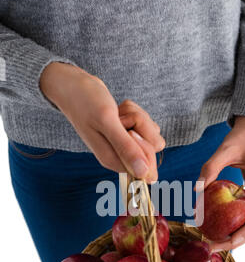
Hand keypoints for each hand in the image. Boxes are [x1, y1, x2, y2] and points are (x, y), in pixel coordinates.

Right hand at [40, 62, 164, 181]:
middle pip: (153, 147)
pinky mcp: (127, 133)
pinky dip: (135, 112)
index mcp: (114, 161)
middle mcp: (120, 156)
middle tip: (121, 118)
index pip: (147, 167)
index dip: (145, 145)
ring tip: (117, 113)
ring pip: (151, 133)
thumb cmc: (85, 101)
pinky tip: (118, 110)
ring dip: (138, 116)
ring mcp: (124, 145)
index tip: (129, 130)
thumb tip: (143, 174)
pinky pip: (145, 125)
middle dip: (142, 127)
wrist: (73, 87)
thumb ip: (125, 148)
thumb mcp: (107, 122)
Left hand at [197, 116, 244, 250]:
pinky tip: (219, 229)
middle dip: (239, 239)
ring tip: (215, 242)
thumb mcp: (224, 149)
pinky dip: (237, 224)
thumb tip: (195, 190)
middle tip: (214, 247)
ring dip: (238, 234)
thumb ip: (210, 168)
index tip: (232, 241)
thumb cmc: (241, 137)